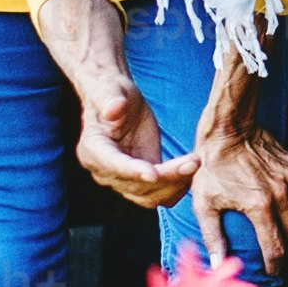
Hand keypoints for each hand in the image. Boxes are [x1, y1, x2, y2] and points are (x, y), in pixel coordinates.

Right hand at [73, 82, 197, 209]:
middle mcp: (105, 171)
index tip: (154, 173)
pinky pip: (159, 195)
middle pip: (135, 186)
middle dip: (166, 177)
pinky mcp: (141, 181)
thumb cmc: (113, 92)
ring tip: (194, 163)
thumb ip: (110, 99)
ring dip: (174, 185)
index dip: (133, 172)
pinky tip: (190, 170)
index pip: (113, 165)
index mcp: (93, 150)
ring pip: (149, 196)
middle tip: (193, 161)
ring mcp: (123, 180)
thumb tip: (113, 109)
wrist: (119, 102)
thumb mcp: (111, 89)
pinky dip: (176, 188)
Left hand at [188, 118, 287, 267]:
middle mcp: (281, 195)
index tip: (272, 271)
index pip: (275, 247)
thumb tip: (219, 263)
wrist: (228, 129)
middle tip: (275, 252)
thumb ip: (213, 236)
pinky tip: (274, 203)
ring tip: (274, 229)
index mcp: (260, 207)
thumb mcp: (204, 203)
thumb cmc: (211, 166)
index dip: (274, 264)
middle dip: (287, 247)